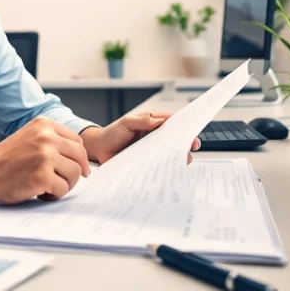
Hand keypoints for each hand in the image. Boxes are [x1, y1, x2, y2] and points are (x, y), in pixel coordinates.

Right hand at [0, 117, 89, 203]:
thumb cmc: (7, 158)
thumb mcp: (31, 136)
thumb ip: (53, 140)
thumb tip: (81, 158)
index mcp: (45, 124)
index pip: (77, 141)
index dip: (79, 157)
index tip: (77, 168)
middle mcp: (47, 137)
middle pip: (80, 156)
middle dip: (76, 172)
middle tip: (65, 181)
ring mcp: (45, 156)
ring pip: (75, 174)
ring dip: (65, 184)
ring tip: (50, 187)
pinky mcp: (42, 176)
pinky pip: (63, 189)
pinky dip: (54, 195)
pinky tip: (42, 193)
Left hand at [80, 112, 200, 164]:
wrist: (98, 149)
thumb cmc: (111, 133)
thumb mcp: (126, 123)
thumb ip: (142, 121)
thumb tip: (160, 121)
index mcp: (150, 123)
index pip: (170, 123)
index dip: (182, 126)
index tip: (191, 131)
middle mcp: (152, 137)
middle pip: (173, 139)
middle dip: (184, 142)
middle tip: (191, 146)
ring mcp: (150, 150)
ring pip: (168, 153)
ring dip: (177, 156)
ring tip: (184, 159)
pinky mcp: (145, 162)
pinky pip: (158, 164)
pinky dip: (165, 167)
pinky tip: (170, 169)